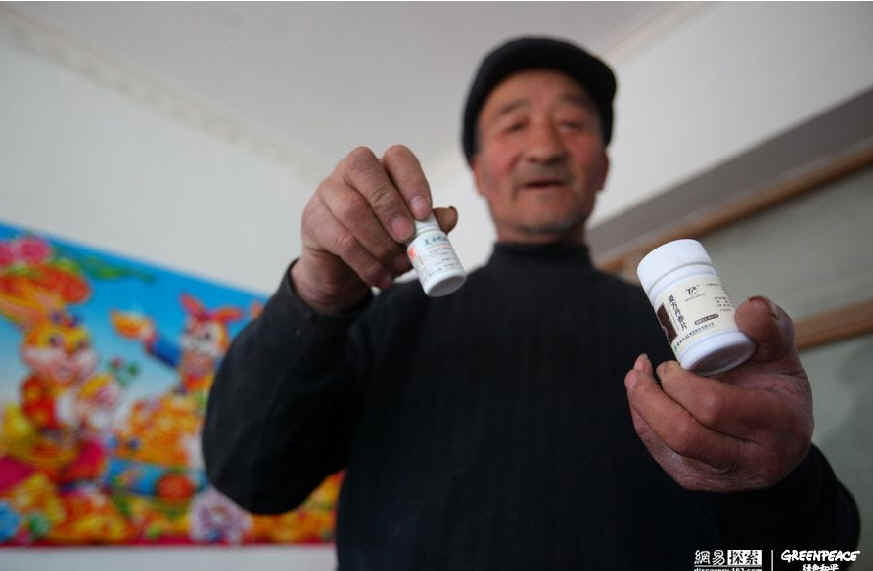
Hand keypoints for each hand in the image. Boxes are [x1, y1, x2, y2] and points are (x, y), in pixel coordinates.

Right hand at [291, 145, 457, 313]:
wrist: (342, 273)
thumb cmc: (380, 243)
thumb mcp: (411, 236)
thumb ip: (431, 225)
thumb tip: (449, 216)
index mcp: (382, 168)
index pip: (398, 157)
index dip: (413, 182)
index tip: (424, 213)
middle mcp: (351, 172)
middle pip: (367, 173)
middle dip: (391, 207)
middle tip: (406, 237)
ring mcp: (328, 193)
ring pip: (352, 209)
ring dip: (380, 242)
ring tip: (397, 266)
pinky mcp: (314, 220)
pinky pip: (340, 239)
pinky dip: (366, 263)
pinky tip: (381, 278)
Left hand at [624, 296, 812, 491]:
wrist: (781, 442)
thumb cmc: (776, 391)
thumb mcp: (782, 357)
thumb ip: (769, 327)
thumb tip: (748, 307)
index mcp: (776, 423)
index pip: (715, 407)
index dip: (681, 384)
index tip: (671, 363)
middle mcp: (750, 459)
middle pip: (684, 433)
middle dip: (651, 396)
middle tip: (645, 368)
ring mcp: (720, 476)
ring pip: (668, 446)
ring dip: (641, 406)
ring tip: (635, 377)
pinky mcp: (695, 480)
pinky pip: (658, 451)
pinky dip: (643, 419)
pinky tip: (643, 397)